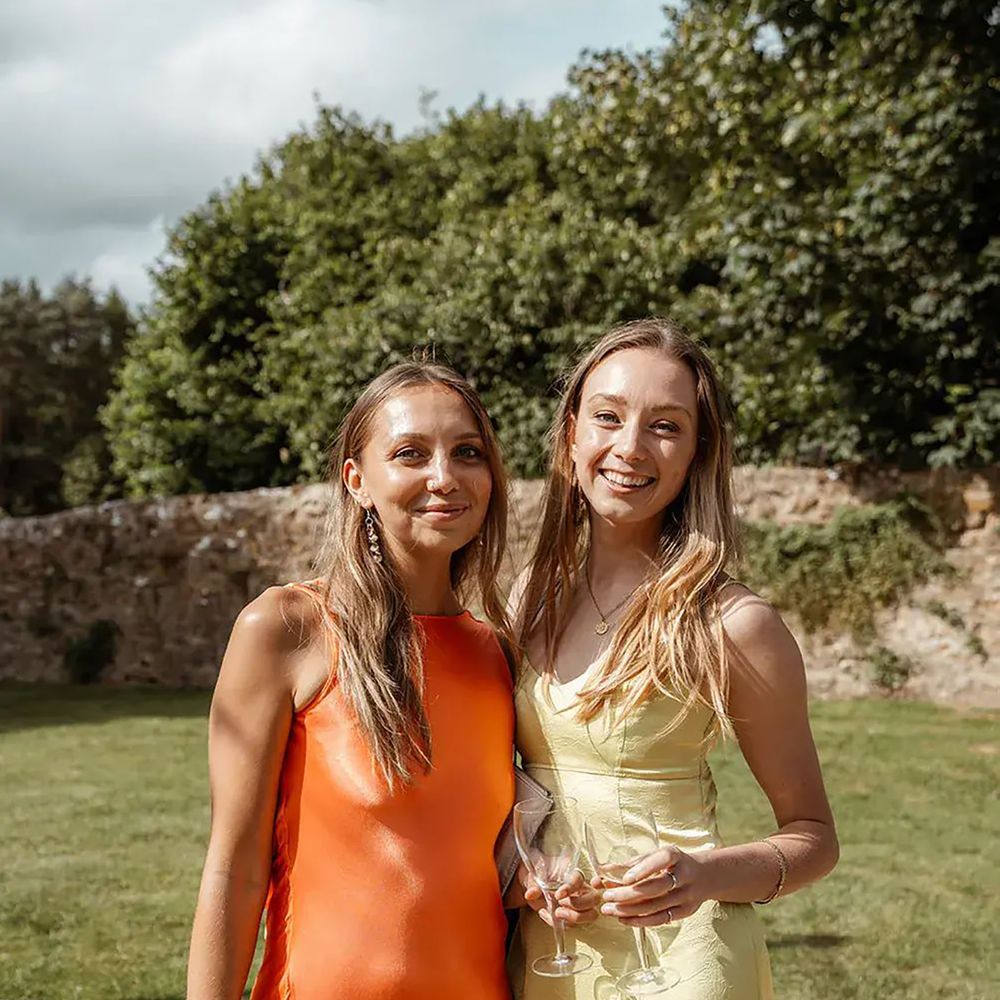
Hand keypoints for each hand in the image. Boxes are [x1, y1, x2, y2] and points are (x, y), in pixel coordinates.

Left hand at [520, 864, 599, 927]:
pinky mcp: (575, 917)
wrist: (535, 889)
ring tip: (557, 913)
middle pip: (594, 898)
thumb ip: (533, 885)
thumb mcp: (534, 878)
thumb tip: (530, 894)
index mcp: (573, 874)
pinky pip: (575, 925)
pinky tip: (547, 914)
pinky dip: (562, 924)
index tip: (558, 895)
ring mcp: (581, 905)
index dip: (570, 888)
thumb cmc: (539, 878)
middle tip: (560, 904)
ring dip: (574, 917)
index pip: (579, 879)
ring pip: (591, 914)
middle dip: (579, 904)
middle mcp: (582, 889)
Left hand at [596, 846, 710, 926]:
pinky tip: (623, 919)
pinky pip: (661, 919)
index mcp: (676, 856)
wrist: (705, 876)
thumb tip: (601, 871)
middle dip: (629, 894)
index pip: (662, 860)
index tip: (625, 878)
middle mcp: (684, 875)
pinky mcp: (685, 911)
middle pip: (657, 887)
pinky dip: (641, 921)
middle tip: (607, 896)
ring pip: (657, 906)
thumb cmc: (672, 864)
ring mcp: (687, 896)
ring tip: (608, 909)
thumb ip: (630, 864)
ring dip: (630, 910)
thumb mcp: (655, 856)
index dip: (644, 869)